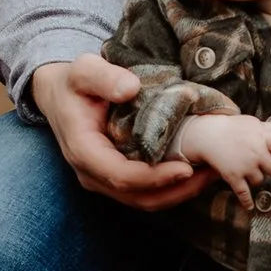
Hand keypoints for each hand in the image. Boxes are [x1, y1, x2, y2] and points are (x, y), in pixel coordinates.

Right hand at [32, 57, 197, 211]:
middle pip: (137, 196)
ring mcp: (102, 180)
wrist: (59, 95)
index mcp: (82, 150)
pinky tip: (194, 172)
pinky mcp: (115, 179)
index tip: (185, 168)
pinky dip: (171, 188)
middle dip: (176, 190)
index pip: (120, 176)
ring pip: (144, 200)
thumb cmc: (73, 82)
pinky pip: (144, 193)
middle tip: (211, 173)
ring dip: (178, 193)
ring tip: (209, 174)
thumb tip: (130, 88)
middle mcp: (91, 173)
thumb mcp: (83, 70)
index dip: (154, 178)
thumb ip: (104, 76)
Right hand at [179, 111, 270, 193]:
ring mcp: (245, 166)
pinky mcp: (233, 176)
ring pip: (260, 181)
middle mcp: (256, 153)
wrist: (207, 135)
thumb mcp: (253, 124)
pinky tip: (250, 207)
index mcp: (263, 138)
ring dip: (259, 180)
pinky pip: (243, 192)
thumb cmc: (233, 128)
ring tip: (252, 174)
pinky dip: (247, 201)